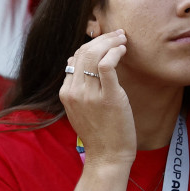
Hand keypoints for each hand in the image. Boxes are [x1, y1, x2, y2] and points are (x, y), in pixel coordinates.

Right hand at [59, 29, 134, 166]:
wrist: (107, 156)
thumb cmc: (98, 133)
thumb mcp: (79, 108)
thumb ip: (76, 87)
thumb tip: (72, 61)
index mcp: (66, 92)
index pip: (74, 58)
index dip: (91, 45)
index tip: (107, 41)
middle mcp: (74, 91)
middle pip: (83, 52)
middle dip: (102, 39)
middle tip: (118, 34)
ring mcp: (90, 95)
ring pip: (94, 55)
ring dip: (110, 42)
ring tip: (122, 39)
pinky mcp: (109, 98)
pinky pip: (106, 66)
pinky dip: (114, 53)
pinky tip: (123, 50)